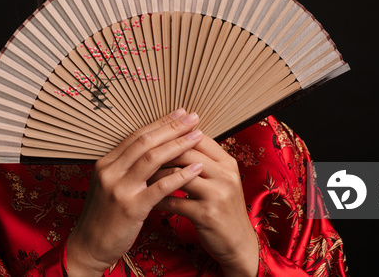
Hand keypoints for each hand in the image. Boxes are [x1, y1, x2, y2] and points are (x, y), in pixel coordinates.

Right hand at [66, 109, 204, 276]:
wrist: (89, 247)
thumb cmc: (104, 217)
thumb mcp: (110, 186)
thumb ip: (126, 168)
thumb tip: (153, 149)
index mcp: (106, 163)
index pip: (137, 135)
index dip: (161, 123)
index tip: (180, 114)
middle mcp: (110, 171)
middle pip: (145, 141)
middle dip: (172, 127)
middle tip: (193, 118)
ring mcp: (120, 189)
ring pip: (152, 159)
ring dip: (179, 145)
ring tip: (198, 137)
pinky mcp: (131, 208)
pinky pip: (160, 187)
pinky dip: (180, 176)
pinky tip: (196, 169)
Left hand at [154, 133, 259, 276]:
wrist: (238, 243)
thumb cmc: (223, 208)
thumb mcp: (220, 180)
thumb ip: (204, 160)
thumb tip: (175, 140)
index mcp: (227, 163)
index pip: (198, 138)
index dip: (174, 135)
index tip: (154, 138)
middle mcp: (225, 175)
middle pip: (187, 153)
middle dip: (162, 153)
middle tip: (141, 154)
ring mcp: (217, 195)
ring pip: (179, 175)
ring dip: (156, 174)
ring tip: (141, 174)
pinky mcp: (207, 215)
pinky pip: (175, 202)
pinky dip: (158, 199)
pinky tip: (147, 198)